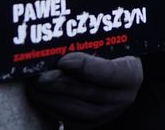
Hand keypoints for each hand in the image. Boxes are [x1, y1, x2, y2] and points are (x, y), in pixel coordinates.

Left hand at [27, 52, 142, 127]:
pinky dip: (51, 108)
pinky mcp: (89, 124)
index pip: (109, 72)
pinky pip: (68, 120)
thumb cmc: (106, 51)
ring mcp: (107, 114)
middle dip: (61, 85)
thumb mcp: (104, 43)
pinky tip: (39, 96)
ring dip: (51, 99)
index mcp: (131, 73)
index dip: (86, 67)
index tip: (63, 60)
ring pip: (77, 111)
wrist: (110, 73)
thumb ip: (88, 42)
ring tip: (34, 86)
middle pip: (90, 94)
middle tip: (40, 77)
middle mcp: (123, 98)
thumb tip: (63, 49)